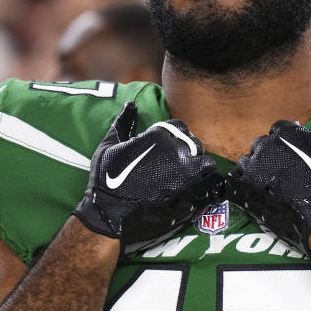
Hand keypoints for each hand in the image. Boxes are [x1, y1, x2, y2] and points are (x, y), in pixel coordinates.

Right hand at [73, 102, 221, 252]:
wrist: (110, 205)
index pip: (179, 126)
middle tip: (179, 161)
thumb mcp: (111, 142)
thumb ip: (123, 121)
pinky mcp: (184, 184)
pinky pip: (204, 172)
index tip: (170, 146)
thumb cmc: (106, 175)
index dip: (176, 135)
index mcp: (156, 134)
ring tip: (188, 171)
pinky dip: (202, 175)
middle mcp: (172, 146)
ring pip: (202, 156)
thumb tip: (129, 105)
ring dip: (197, 162)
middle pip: (193, 141)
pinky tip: (193, 181)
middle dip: (188, 150)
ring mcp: (180, 166)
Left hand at [227, 95, 310, 256]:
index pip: (277, 129)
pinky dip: (244, 184)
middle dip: (270, 156)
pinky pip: (237, 180)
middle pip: (261, 145)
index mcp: (284, 133)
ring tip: (270, 183)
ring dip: (256, 170)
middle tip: (284, 172)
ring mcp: (255, 168)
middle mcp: (266, 146)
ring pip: (248, 162)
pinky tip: (258, 192)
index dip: (286, 142)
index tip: (293, 155)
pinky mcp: (247, 188)